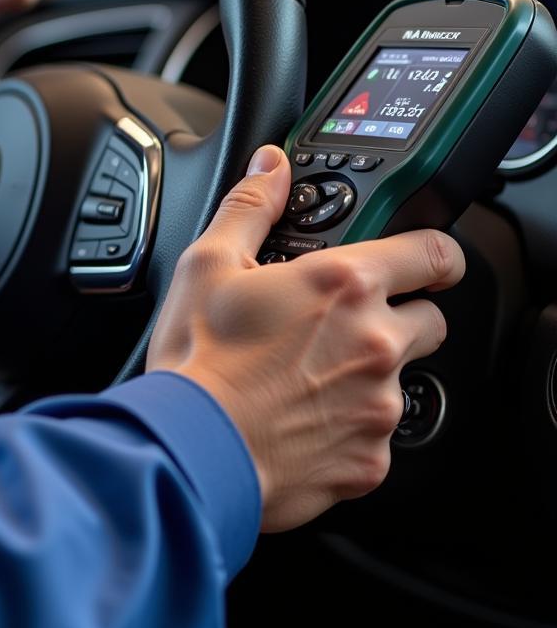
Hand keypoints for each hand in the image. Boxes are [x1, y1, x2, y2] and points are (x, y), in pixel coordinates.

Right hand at [146, 144, 464, 531]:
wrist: (190, 452)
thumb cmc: (198, 361)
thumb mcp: (209, 264)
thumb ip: (251, 206)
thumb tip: (271, 165)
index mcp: (344, 286)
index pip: (434, 253)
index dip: (436, 254)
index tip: (429, 263)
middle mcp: (376, 343)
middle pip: (429, 321)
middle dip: (396, 319)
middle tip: (339, 328)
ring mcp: (378, 407)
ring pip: (401, 381)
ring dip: (367, 376)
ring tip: (304, 380)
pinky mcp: (370, 461)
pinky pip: (376, 438)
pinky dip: (348, 429)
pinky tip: (300, 422)